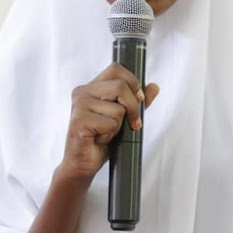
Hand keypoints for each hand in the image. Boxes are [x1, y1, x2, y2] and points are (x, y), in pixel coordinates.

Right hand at [59, 63, 159, 182]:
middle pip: (121, 86)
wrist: (83, 164)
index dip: (132, 81)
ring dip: (119, 126)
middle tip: (132, 124)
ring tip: (105, 133)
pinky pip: (111, 124)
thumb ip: (137, 101)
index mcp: (91, 87)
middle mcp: (82, 92)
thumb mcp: (123, 118)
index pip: (116, 69)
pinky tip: (99, 139)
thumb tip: (154, 86)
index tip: (139, 98)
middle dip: (133, 107)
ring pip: (118, 109)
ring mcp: (79, 106)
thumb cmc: (100, 140)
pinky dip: (110, 135)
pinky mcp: (79, 121)